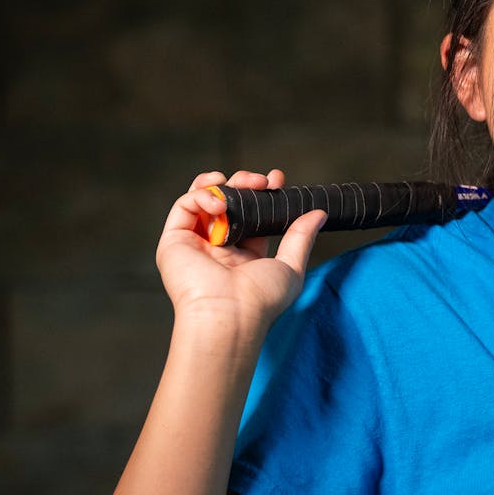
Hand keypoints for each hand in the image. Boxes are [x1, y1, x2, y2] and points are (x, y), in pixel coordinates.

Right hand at [155, 169, 326, 332]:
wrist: (230, 314)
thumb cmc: (261, 299)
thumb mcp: (290, 266)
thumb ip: (301, 237)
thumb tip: (319, 213)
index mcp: (244, 255)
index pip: (251, 215)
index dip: (262, 193)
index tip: (276, 179)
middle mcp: (218, 248)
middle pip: (227, 203)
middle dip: (244, 184)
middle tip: (261, 181)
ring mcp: (195, 244)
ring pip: (203, 200)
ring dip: (223, 185)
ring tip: (242, 185)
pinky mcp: (175, 242)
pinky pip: (184, 206)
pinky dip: (201, 194)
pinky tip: (220, 201)